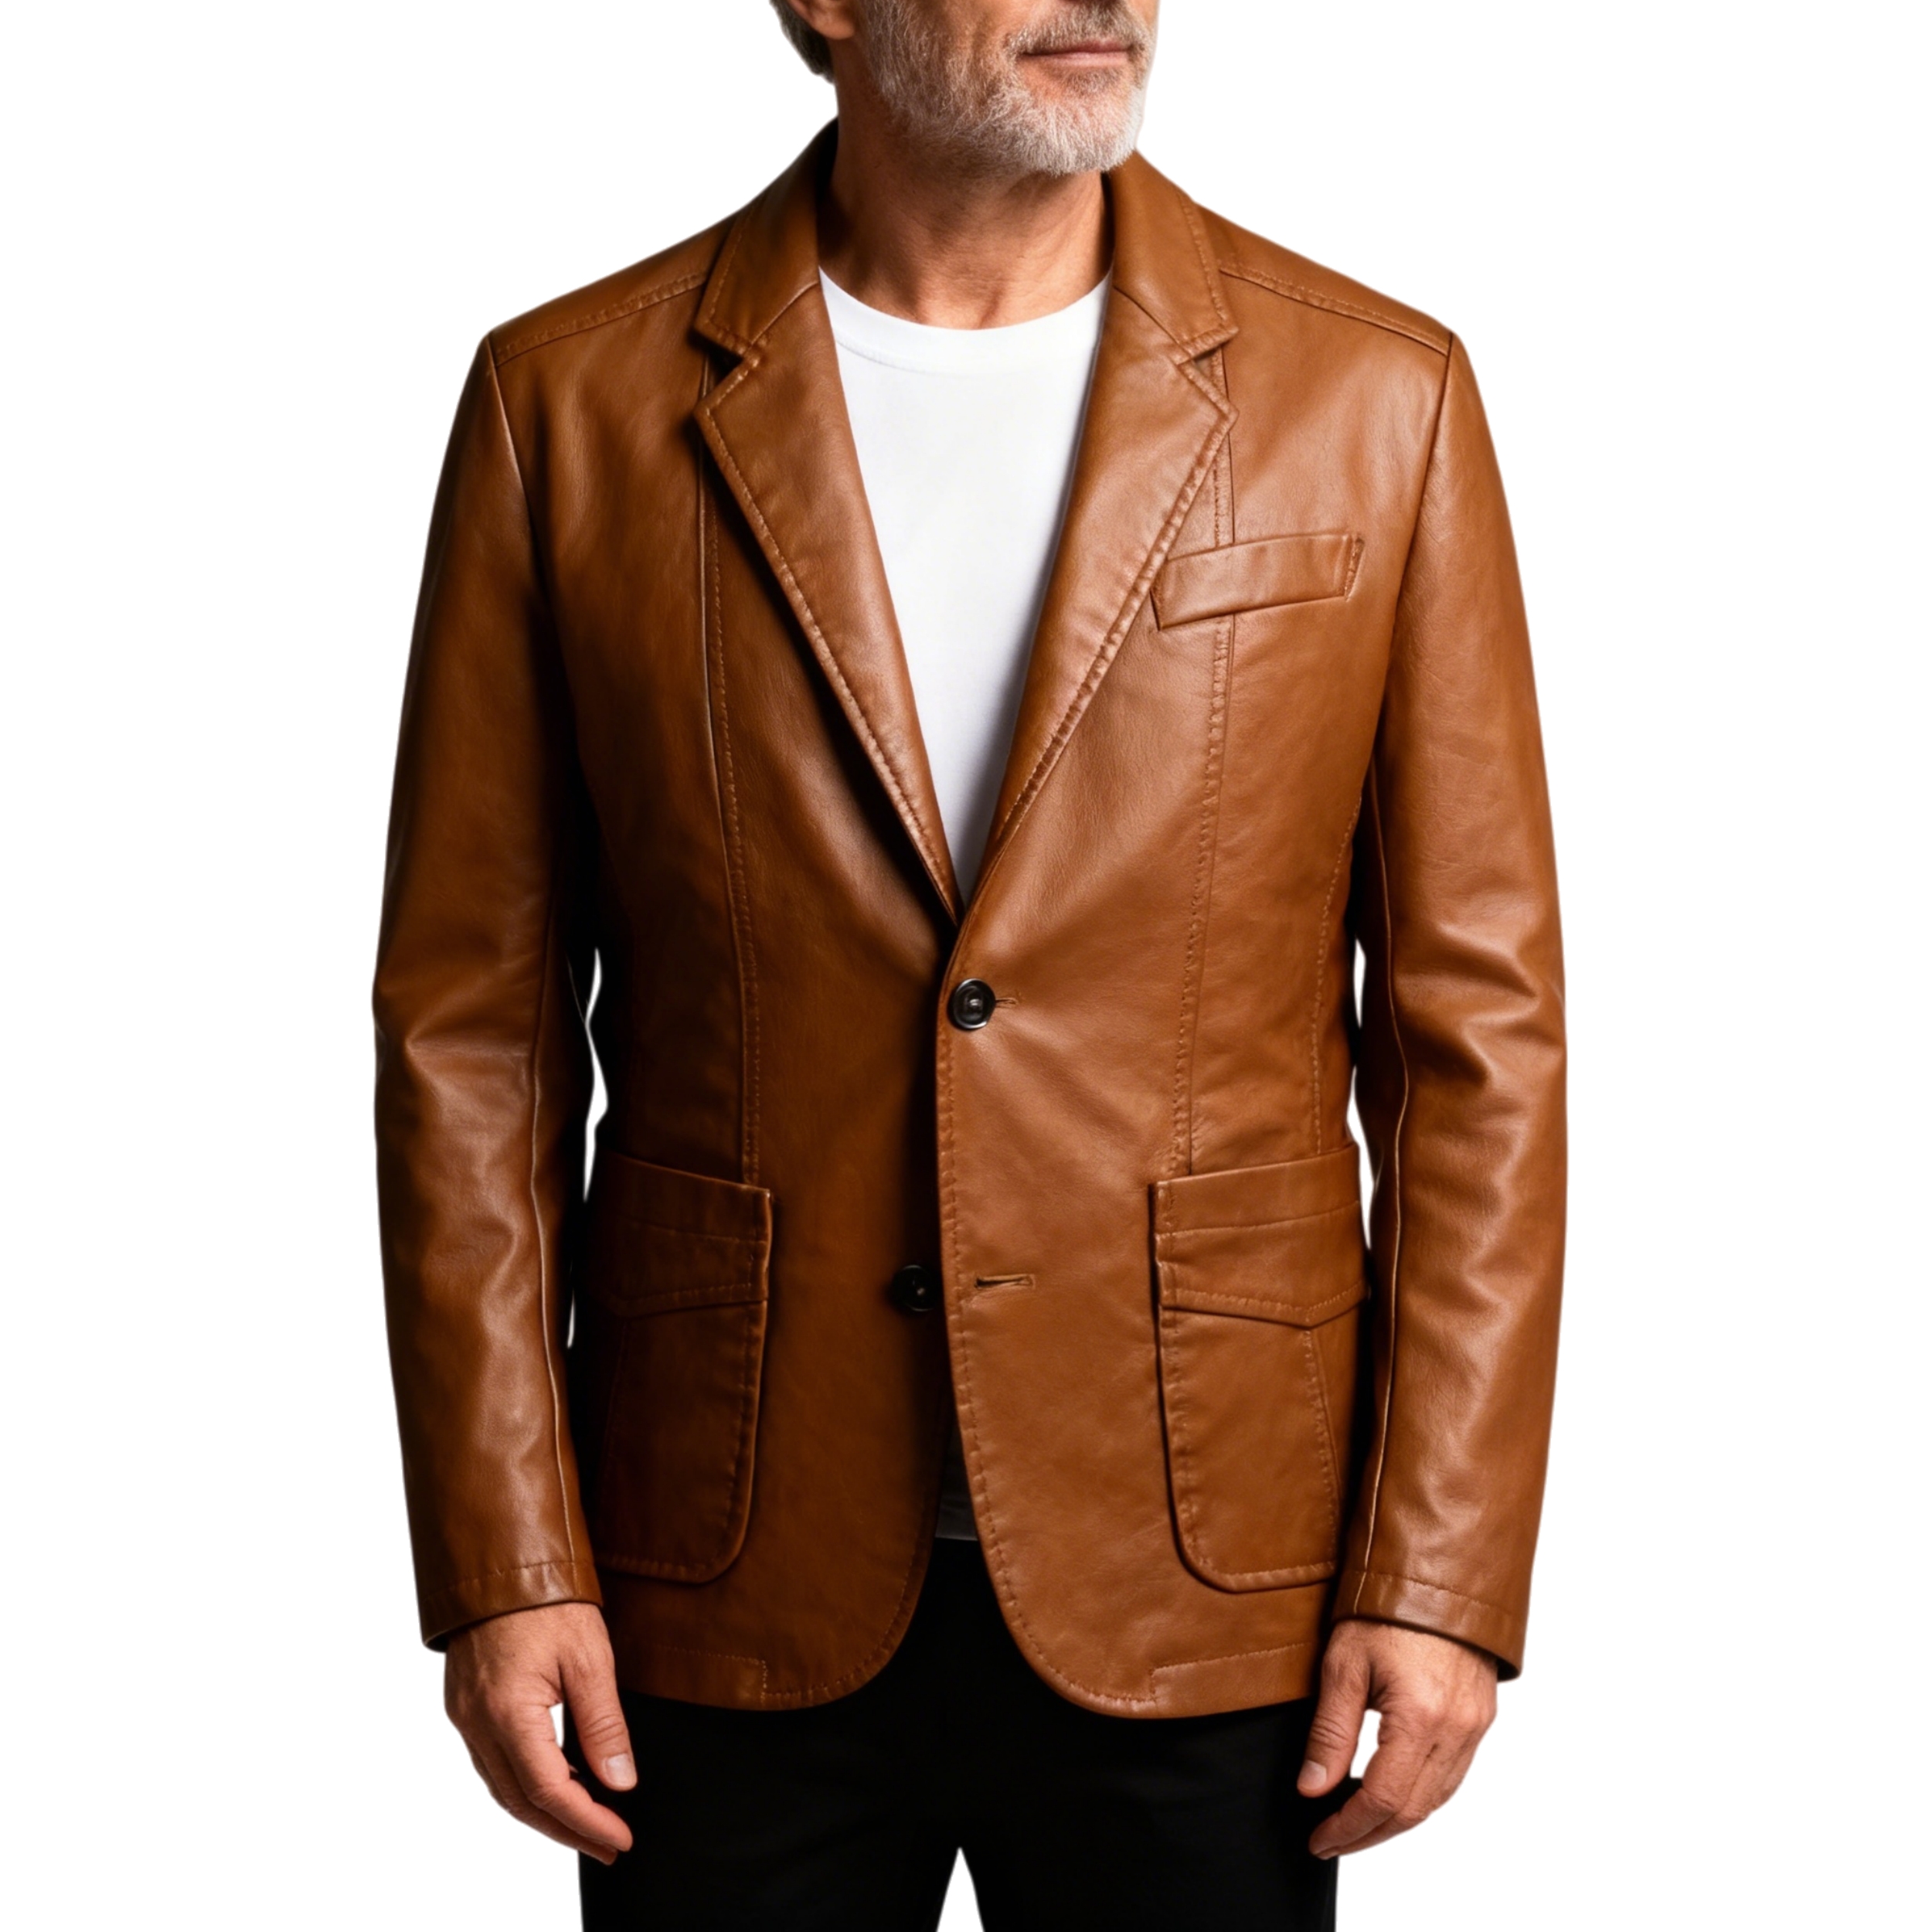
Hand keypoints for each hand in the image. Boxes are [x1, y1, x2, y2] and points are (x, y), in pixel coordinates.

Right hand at [444, 1601, 636, 1863]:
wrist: (502, 1557)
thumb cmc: (547, 1598)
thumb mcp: (589, 1657)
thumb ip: (603, 1724)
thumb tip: (620, 1782)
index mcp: (506, 1712)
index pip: (547, 1791)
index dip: (586, 1821)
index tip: (620, 1838)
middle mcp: (476, 1722)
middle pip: (520, 1801)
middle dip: (566, 1830)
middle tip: (608, 1846)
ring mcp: (465, 1714)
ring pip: (503, 1786)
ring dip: (544, 1812)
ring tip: (588, 1824)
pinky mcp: (465, 1703)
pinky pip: (493, 1761)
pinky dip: (525, 1782)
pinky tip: (557, 1782)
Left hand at [1297, 1617, 1497, 1857]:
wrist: (1438, 1569)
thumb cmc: (1386, 1607)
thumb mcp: (1343, 1664)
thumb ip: (1330, 1732)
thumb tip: (1312, 1789)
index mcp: (1420, 1718)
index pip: (1382, 1799)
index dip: (1348, 1828)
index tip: (1319, 1840)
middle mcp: (1457, 1730)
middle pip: (1413, 1810)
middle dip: (1369, 1834)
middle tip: (1331, 1841)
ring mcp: (1475, 1726)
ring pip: (1436, 1798)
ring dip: (1395, 1820)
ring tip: (1355, 1824)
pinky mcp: (1481, 1717)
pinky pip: (1453, 1775)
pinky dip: (1421, 1795)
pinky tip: (1393, 1793)